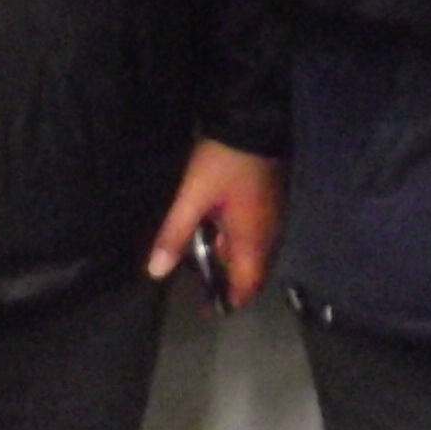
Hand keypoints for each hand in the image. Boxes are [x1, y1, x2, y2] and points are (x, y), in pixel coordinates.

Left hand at [149, 138, 284, 307]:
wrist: (254, 120)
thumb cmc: (223, 162)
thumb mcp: (192, 197)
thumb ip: (175, 234)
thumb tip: (156, 271)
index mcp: (252, 240)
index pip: (246, 286)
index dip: (227, 302)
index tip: (206, 309)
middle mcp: (268, 234)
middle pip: (251, 271)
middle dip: (228, 281)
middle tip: (200, 282)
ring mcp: (274, 216)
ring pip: (254, 252)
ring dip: (231, 259)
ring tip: (203, 254)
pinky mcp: (272, 200)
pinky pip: (257, 234)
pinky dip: (238, 240)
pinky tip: (218, 228)